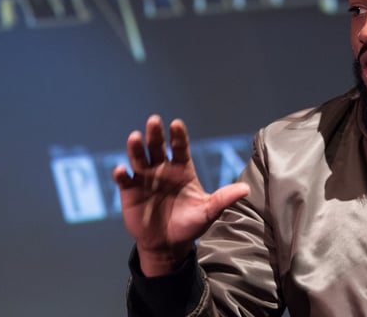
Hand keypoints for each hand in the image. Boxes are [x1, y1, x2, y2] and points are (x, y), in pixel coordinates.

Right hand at [112, 115, 249, 275]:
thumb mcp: (208, 212)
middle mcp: (162, 168)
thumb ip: (224, 199)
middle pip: (157, 146)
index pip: (180, 147)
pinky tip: (121, 170)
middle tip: (154, 121)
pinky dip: (120, 174)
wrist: (168, 245)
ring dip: (135, 147)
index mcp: (182, 168)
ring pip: (139, 157)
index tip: (176, 124)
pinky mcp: (130, 191)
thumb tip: (246, 189)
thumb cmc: (189, 225)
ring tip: (135, 137)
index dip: (178, 135)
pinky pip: (124, 179)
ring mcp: (144, 178)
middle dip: (156, 133)